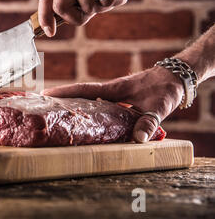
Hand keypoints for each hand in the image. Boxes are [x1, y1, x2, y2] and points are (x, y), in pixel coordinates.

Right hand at [41, 66, 183, 142]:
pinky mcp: (118, 102)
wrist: (174, 79)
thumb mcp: (158, 107)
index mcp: (113, 89)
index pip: (84, 89)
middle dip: (61, 100)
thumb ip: (148, 122)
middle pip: (79, 95)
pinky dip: (88, 113)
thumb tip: (138, 140)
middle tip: (42, 107)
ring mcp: (112, 96)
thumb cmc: (164, 89)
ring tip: (56, 117)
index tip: (45, 93)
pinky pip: (98, 107)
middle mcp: (109, 92)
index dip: (64, 91)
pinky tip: (84, 123)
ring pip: (87, 102)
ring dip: (73, 107)